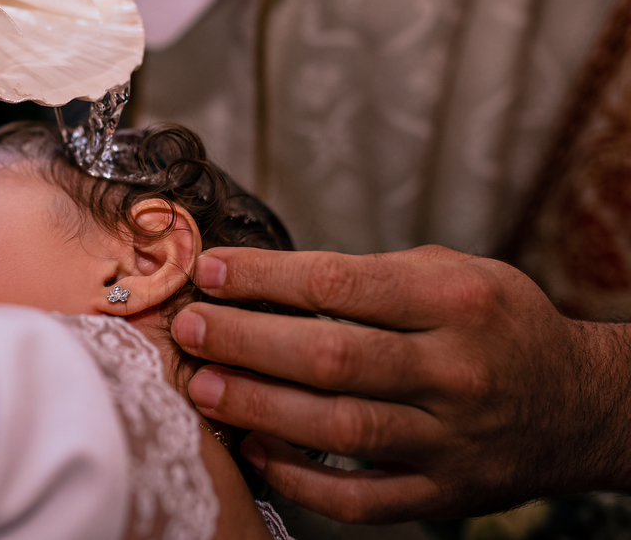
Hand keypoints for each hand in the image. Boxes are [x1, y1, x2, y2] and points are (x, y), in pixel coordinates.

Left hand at [170, 245, 630, 522]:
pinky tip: (256, 451)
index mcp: (456, 301)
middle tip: (191, 328)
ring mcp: (452, 440)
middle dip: (247, 340)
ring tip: (203, 385)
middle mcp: (457, 370)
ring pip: (340, 428)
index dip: (265, 278)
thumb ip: (368, 276)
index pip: (340, 285)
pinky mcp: (445, 494)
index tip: (211, 270)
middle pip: (332, 357)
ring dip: (260, 406)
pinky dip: (302, 480)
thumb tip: (262, 280)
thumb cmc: (497, 323)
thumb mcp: (453, 272)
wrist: (579, 403)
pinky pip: (362, 498)